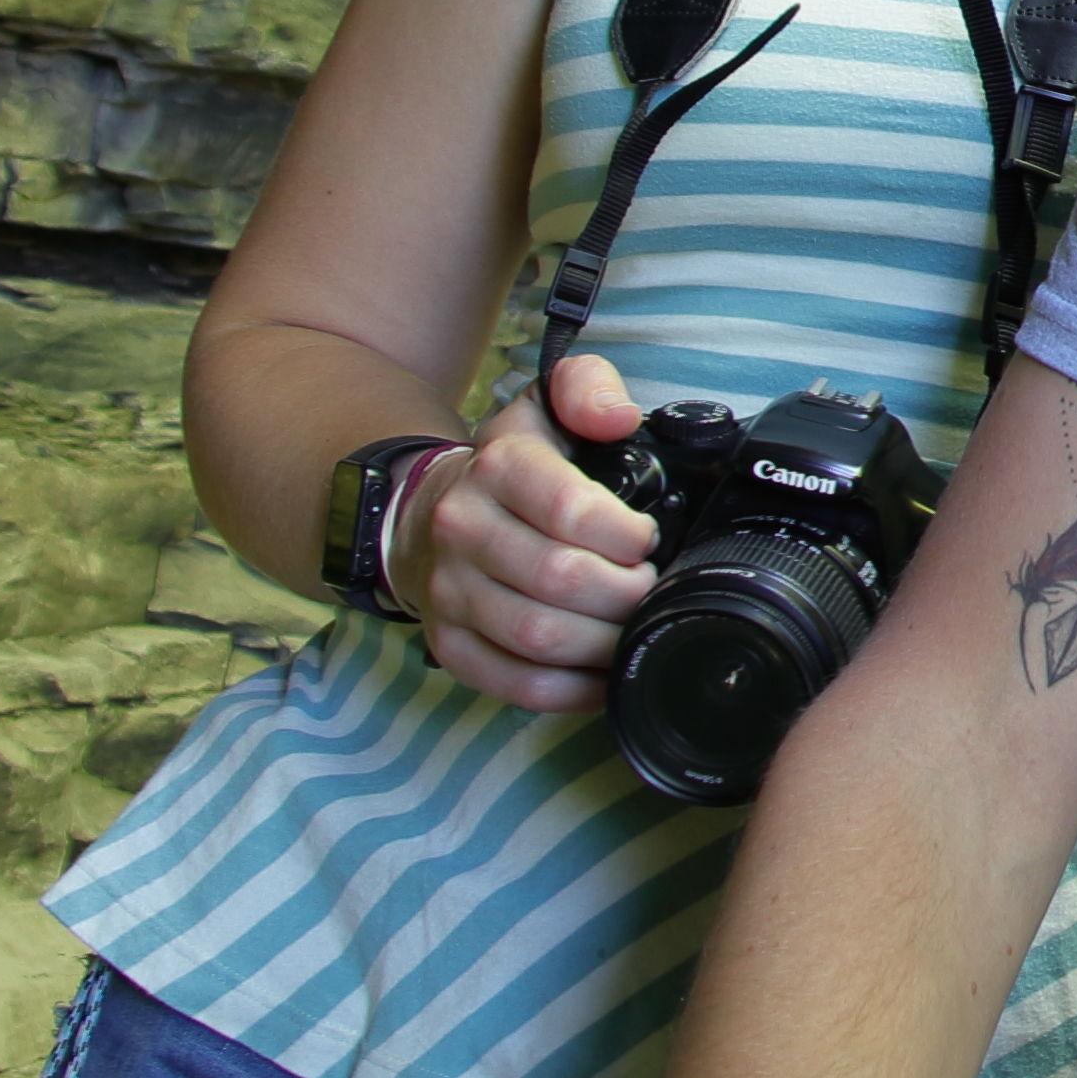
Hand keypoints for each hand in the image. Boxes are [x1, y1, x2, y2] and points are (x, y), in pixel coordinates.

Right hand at [408, 347, 660, 716]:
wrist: (427, 515)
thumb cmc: (513, 466)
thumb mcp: (545, 405)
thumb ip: (586, 387)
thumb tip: (616, 417)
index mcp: (497, 467)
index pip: (569, 508)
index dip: (626, 533)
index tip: (647, 538)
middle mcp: (463, 529)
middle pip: (561, 580)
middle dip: (626, 591)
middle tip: (650, 586)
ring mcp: (450, 593)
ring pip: (538, 637)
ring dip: (604, 641)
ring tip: (633, 624)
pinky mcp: (450, 645)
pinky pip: (516, 684)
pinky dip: (571, 690)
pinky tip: (604, 672)